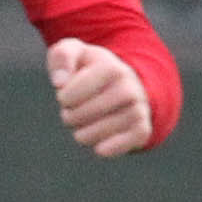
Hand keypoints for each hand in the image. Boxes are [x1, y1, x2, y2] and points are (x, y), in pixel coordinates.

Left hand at [49, 38, 151, 156]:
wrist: (123, 82)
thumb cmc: (90, 68)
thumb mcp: (74, 52)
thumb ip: (62, 56)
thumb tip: (60, 82)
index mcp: (112, 68)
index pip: (70, 96)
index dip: (63, 98)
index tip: (67, 92)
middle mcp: (130, 89)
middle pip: (80, 116)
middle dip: (69, 116)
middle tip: (75, 109)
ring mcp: (138, 110)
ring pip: (95, 134)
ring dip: (81, 133)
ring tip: (85, 122)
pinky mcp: (142, 129)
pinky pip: (123, 145)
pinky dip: (106, 149)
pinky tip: (99, 147)